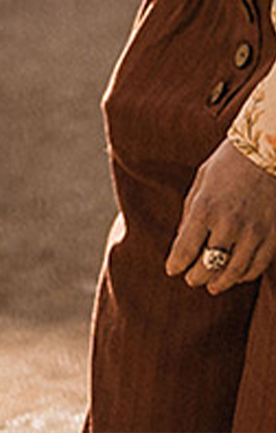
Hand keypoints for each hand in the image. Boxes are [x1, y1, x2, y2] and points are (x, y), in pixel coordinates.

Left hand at [166, 139, 275, 293]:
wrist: (267, 152)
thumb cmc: (227, 164)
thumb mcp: (201, 182)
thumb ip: (190, 212)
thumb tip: (181, 241)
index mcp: (205, 208)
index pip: (185, 249)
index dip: (176, 264)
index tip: (172, 270)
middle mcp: (228, 224)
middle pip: (208, 266)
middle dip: (196, 276)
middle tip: (191, 279)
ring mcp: (252, 233)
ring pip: (233, 272)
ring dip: (220, 283)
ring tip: (211, 286)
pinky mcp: (271, 237)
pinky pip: (256, 267)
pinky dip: (243, 276)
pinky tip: (235, 275)